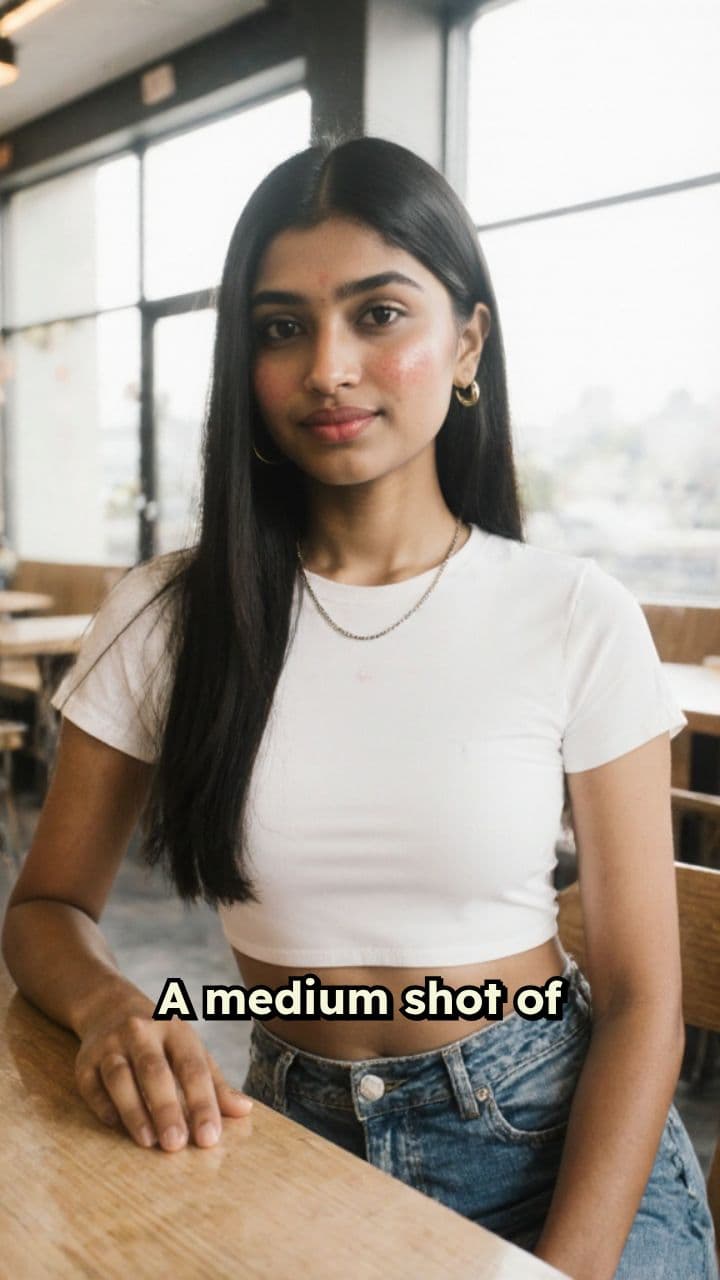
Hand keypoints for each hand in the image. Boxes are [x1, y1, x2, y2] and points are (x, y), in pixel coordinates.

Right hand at [74, 993, 252, 1151]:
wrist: (110, 1006)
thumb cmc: (161, 1038)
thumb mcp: (190, 1049)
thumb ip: (215, 1082)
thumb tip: (245, 1110)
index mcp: (176, 1029)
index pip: (193, 1067)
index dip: (203, 1102)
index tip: (210, 1137)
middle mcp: (142, 1031)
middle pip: (155, 1071)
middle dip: (167, 1108)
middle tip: (177, 1144)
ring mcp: (110, 1044)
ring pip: (120, 1076)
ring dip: (133, 1109)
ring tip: (148, 1141)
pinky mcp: (85, 1059)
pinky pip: (91, 1084)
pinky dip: (102, 1105)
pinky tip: (115, 1126)